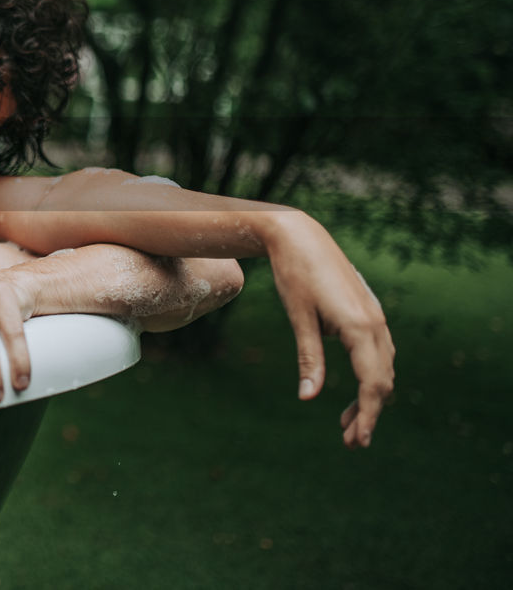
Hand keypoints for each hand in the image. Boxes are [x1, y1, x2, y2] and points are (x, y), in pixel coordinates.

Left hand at [267, 213, 395, 448]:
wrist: (300, 235)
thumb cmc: (295, 274)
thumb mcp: (299, 317)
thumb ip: (309, 358)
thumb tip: (309, 398)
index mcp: (359, 327)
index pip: (372, 384)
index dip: (367, 416)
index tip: (356, 441)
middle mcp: (375, 323)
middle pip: (383, 381)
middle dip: (368, 413)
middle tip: (349, 442)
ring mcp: (375, 316)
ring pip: (383, 368)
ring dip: (370, 397)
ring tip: (347, 422)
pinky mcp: (368, 312)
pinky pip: (378, 352)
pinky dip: (370, 376)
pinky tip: (355, 389)